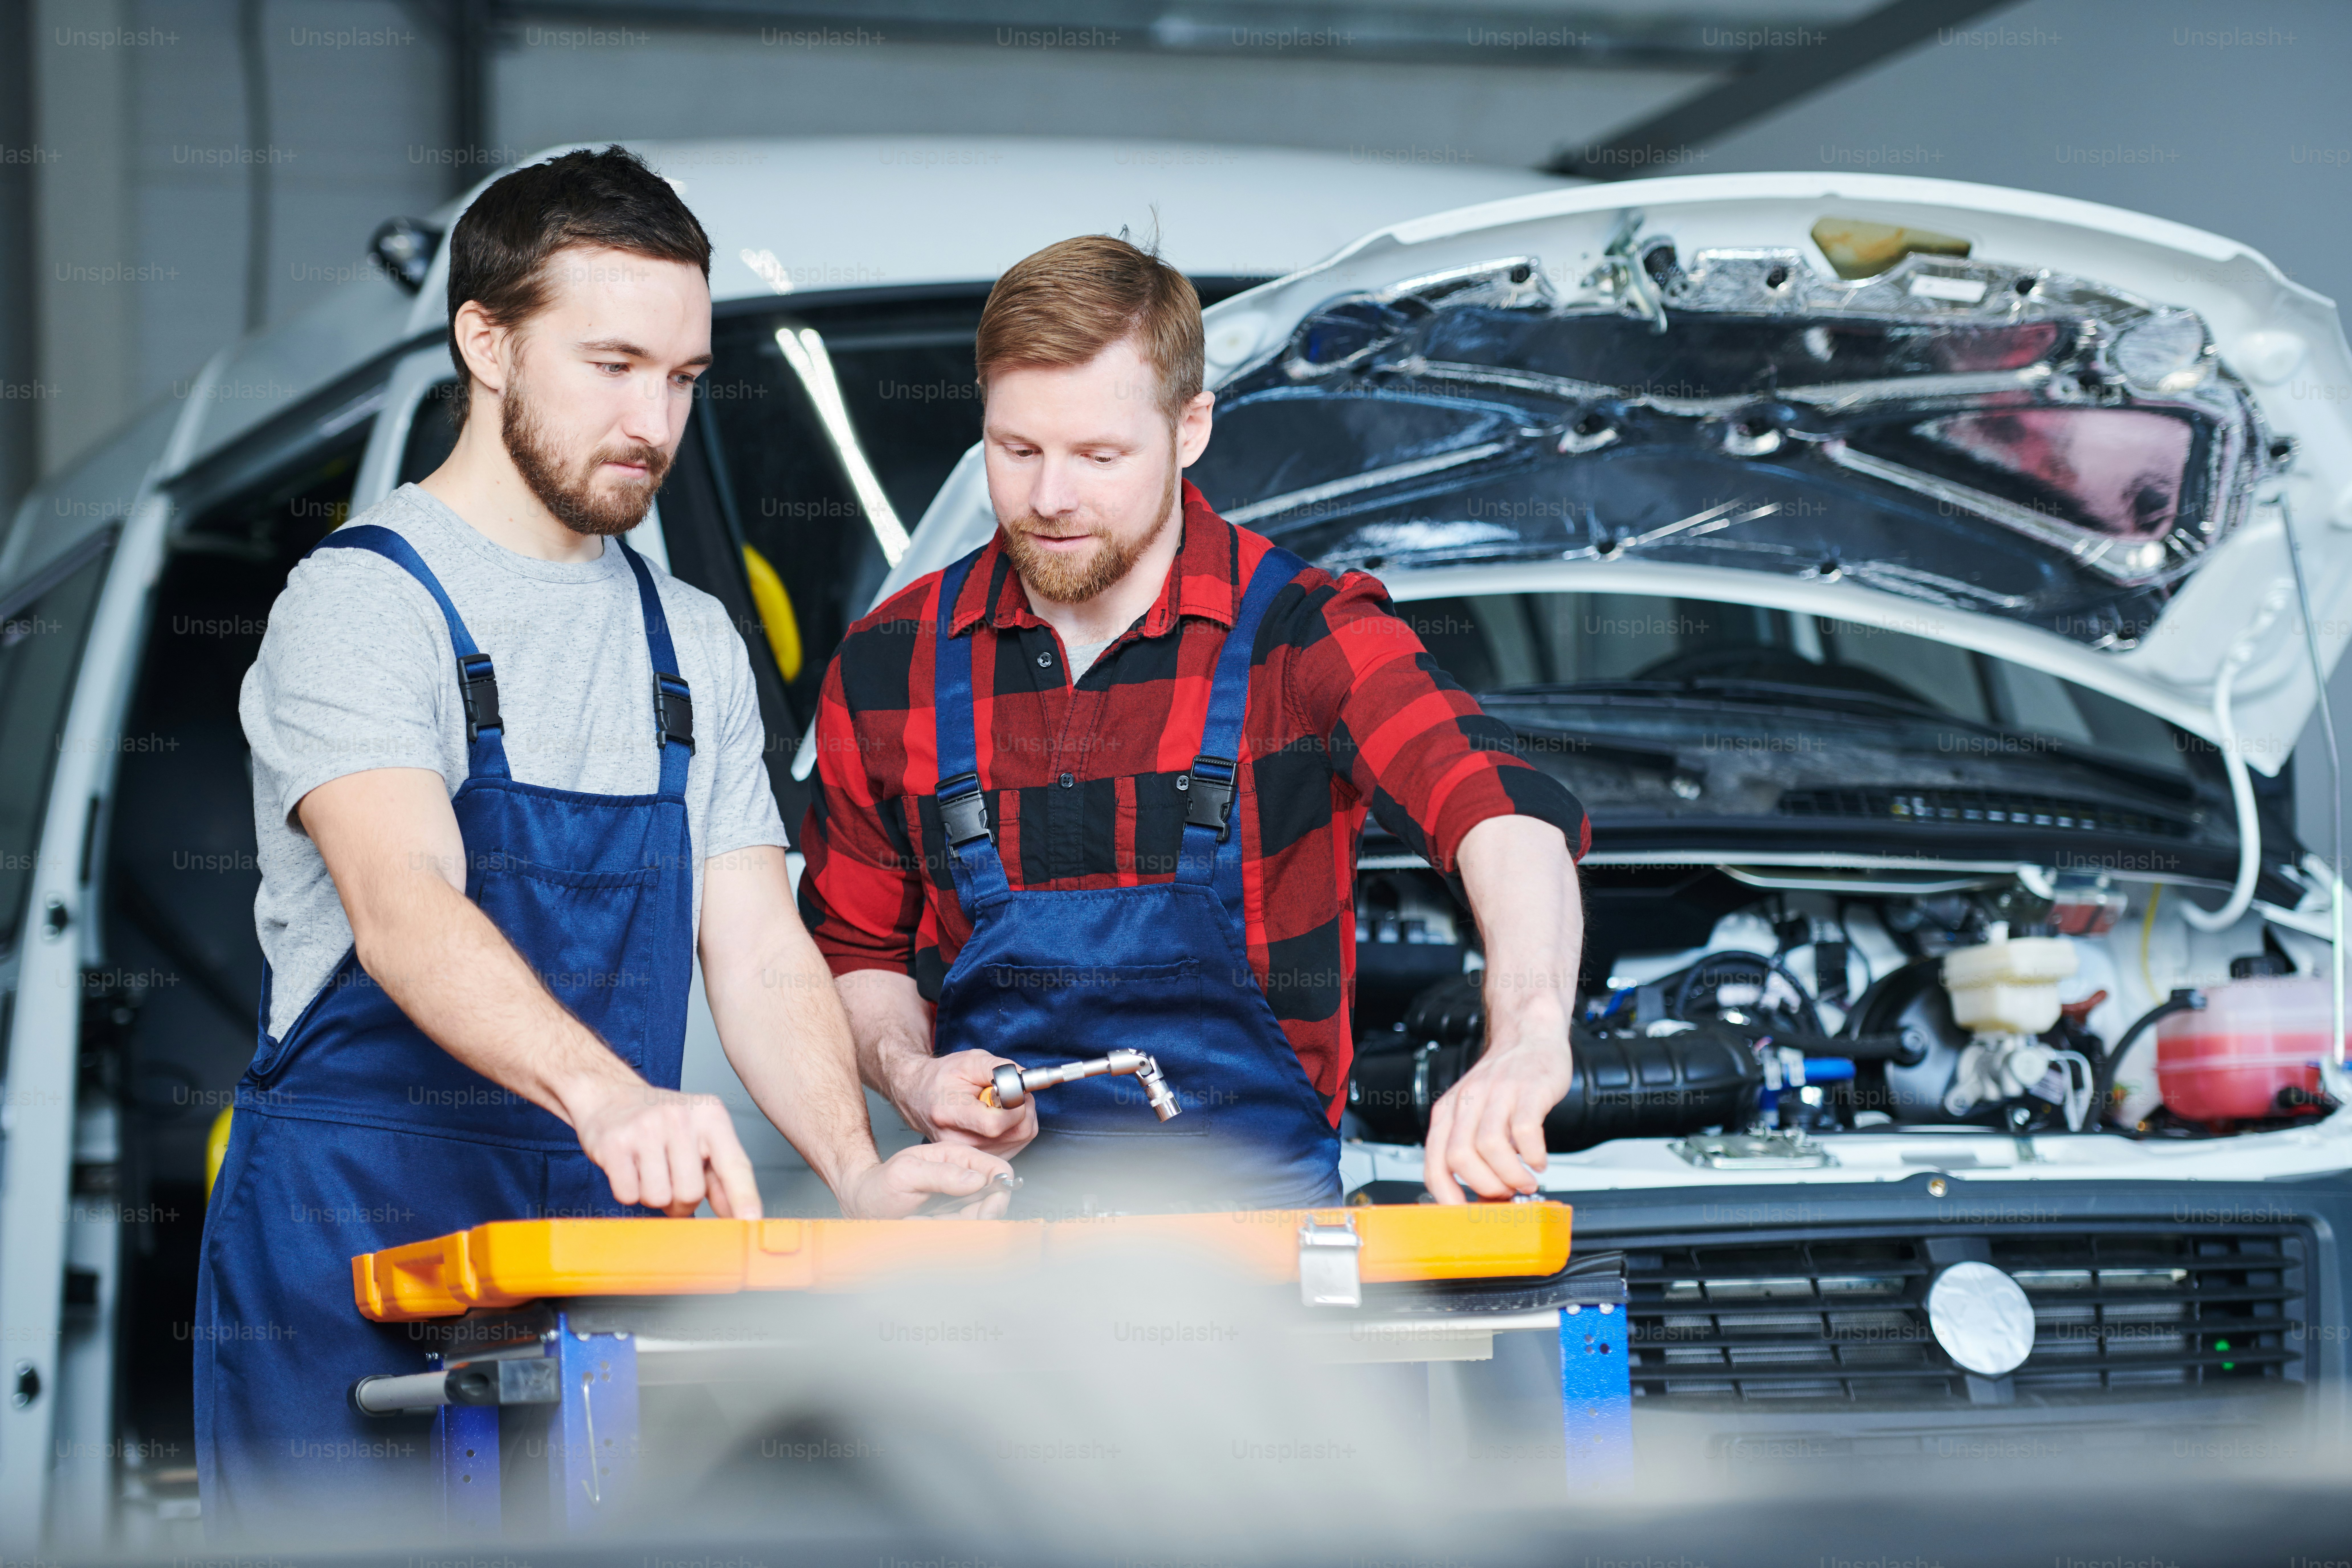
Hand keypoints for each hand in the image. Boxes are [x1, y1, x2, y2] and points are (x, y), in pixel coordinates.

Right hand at [571, 1078, 763, 1218]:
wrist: (610, 1098)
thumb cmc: (662, 1125)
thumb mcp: (700, 1139)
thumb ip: (722, 1177)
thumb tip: (741, 1216)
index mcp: (711, 1116)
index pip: (734, 1165)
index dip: (744, 1197)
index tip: (751, 1222)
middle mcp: (680, 1116)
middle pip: (691, 1193)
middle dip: (680, 1201)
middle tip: (671, 1179)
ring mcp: (645, 1127)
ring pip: (659, 1198)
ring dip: (653, 1196)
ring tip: (649, 1169)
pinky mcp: (614, 1143)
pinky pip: (628, 1195)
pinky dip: (628, 1191)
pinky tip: (629, 1167)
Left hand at [839, 1142, 1017, 1219]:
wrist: (862, 1204)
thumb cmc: (880, 1184)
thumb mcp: (906, 1173)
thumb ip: (942, 1174)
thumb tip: (979, 1180)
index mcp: (958, 1157)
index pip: (998, 1171)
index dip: (999, 1191)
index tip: (985, 1209)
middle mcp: (963, 1178)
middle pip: (993, 1201)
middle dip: (973, 1216)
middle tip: (943, 1220)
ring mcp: (958, 1200)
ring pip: (977, 1221)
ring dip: (952, 1227)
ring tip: (924, 1220)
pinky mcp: (951, 1220)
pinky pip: (961, 1232)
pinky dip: (943, 1234)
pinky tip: (923, 1226)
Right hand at [887, 1049, 1037, 1157]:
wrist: (918, 1095)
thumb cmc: (942, 1078)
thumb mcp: (970, 1061)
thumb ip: (1001, 1069)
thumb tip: (1026, 1082)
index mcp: (949, 1113)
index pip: (994, 1124)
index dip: (1015, 1107)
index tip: (1014, 1091)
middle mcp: (955, 1140)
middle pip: (1012, 1135)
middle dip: (1023, 1110)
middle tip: (1014, 1093)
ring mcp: (964, 1154)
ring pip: (1017, 1142)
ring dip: (1021, 1119)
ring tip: (1003, 1104)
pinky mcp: (975, 1159)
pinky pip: (1013, 1148)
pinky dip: (1015, 1130)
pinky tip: (1001, 1117)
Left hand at [1422, 1024, 1571, 1204]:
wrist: (1528, 1036)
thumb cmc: (1503, 1081)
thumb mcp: (1474, 1111)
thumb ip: (1471, 1149)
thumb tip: (1479, 1197)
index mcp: (1449, 1112)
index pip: (1434, 1162)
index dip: (1446, 1194)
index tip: (1464, 1213)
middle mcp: (1468, 1101)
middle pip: (1460, 1157)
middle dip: (1484, 1186)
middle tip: (1505, 1194)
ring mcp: (1498, 1094)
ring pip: (1490, 1146)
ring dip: (1511, 1176)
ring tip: (1526, 1182)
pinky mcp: (1529, 1090)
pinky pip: (1526, 1130)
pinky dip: (1534, 1154)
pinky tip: (1540, 1161)